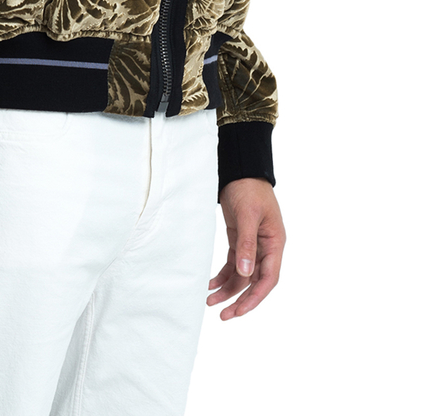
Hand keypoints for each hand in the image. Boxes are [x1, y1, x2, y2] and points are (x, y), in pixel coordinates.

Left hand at [207, 178, 284, 319]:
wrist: (240, 171)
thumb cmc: (249, 189)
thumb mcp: (248, 215)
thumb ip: (247, 244)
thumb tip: (245, 273)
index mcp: (275, 243)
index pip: (268, 278)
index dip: (255, 297)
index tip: (240, 310)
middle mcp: (266, 248)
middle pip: (255, 282)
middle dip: (240, 299)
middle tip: (224, 315)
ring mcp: (253, 245)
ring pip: (242, 276)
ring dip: (228, 290)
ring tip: (210, 302)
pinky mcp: (240, 241)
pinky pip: (233, 265)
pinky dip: (223, 275)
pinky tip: (211, 284)